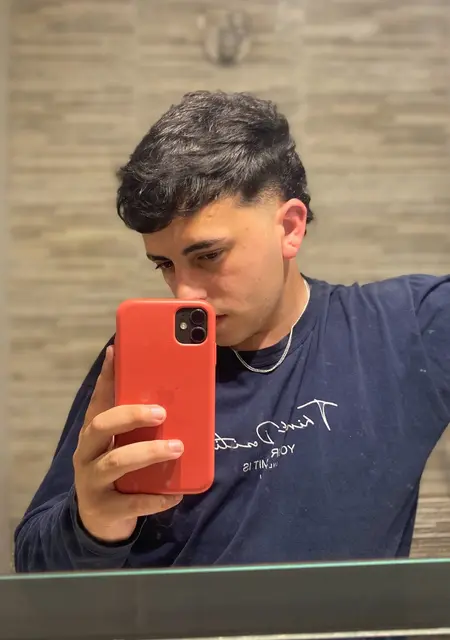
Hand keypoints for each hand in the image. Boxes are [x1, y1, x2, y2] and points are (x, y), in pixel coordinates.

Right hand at [73, 345, 183, 542]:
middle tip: (162, 413)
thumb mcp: (123, 445)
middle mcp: (87, 452)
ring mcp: (92, 481)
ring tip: (177, 448)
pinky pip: (131, 502)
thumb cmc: (118, 472)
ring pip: (117, 461)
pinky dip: (156, 498)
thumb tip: (170, 397)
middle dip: (132, 415)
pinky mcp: (104, 509)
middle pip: (102, 425)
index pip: (98, 399)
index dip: (106, 376)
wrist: (98, 520)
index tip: (115, 352)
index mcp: (94, 432)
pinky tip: (176, 495)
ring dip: (150, 452)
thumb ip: (138, 425)